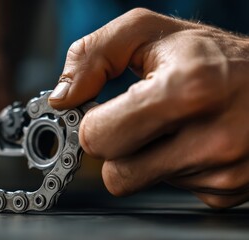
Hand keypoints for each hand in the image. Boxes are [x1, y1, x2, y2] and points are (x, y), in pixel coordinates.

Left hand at [49, 8, 248, 207]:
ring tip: (169, 127)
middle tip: (130, 121)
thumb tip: (63, 98)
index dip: (93, 123)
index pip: (100, 137)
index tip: (101, 111)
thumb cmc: (213, 54)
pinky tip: (190, 141)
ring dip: (144, 156)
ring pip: (141, 183)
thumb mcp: (149, 32)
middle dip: (113, 146)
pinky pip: (171, 189)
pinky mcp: (228, 191)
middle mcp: (210, 138)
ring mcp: (223, 171)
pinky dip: (171, 166)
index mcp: (185, 90)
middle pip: (116, 174)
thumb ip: (93, 55)